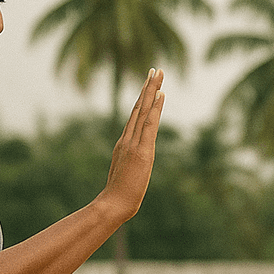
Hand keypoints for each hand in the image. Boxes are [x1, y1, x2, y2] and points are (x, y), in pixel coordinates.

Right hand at [100, 68, 164, 221]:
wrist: (113, 204)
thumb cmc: (118, 196)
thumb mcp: (125, 177)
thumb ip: (129, 167)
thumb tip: (133, 169)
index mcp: (124, 145)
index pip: (135, 117)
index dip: (142, 100)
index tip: (149, 85)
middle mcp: (127, 139)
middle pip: (138, 108)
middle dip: (147, 88)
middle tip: (155, 69)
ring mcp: (133, 143)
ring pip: (143, 111)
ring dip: (152, 91)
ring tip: (158, 73)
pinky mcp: (142, 151)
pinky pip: (149, 124)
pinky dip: (155, 108)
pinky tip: (161, 94)